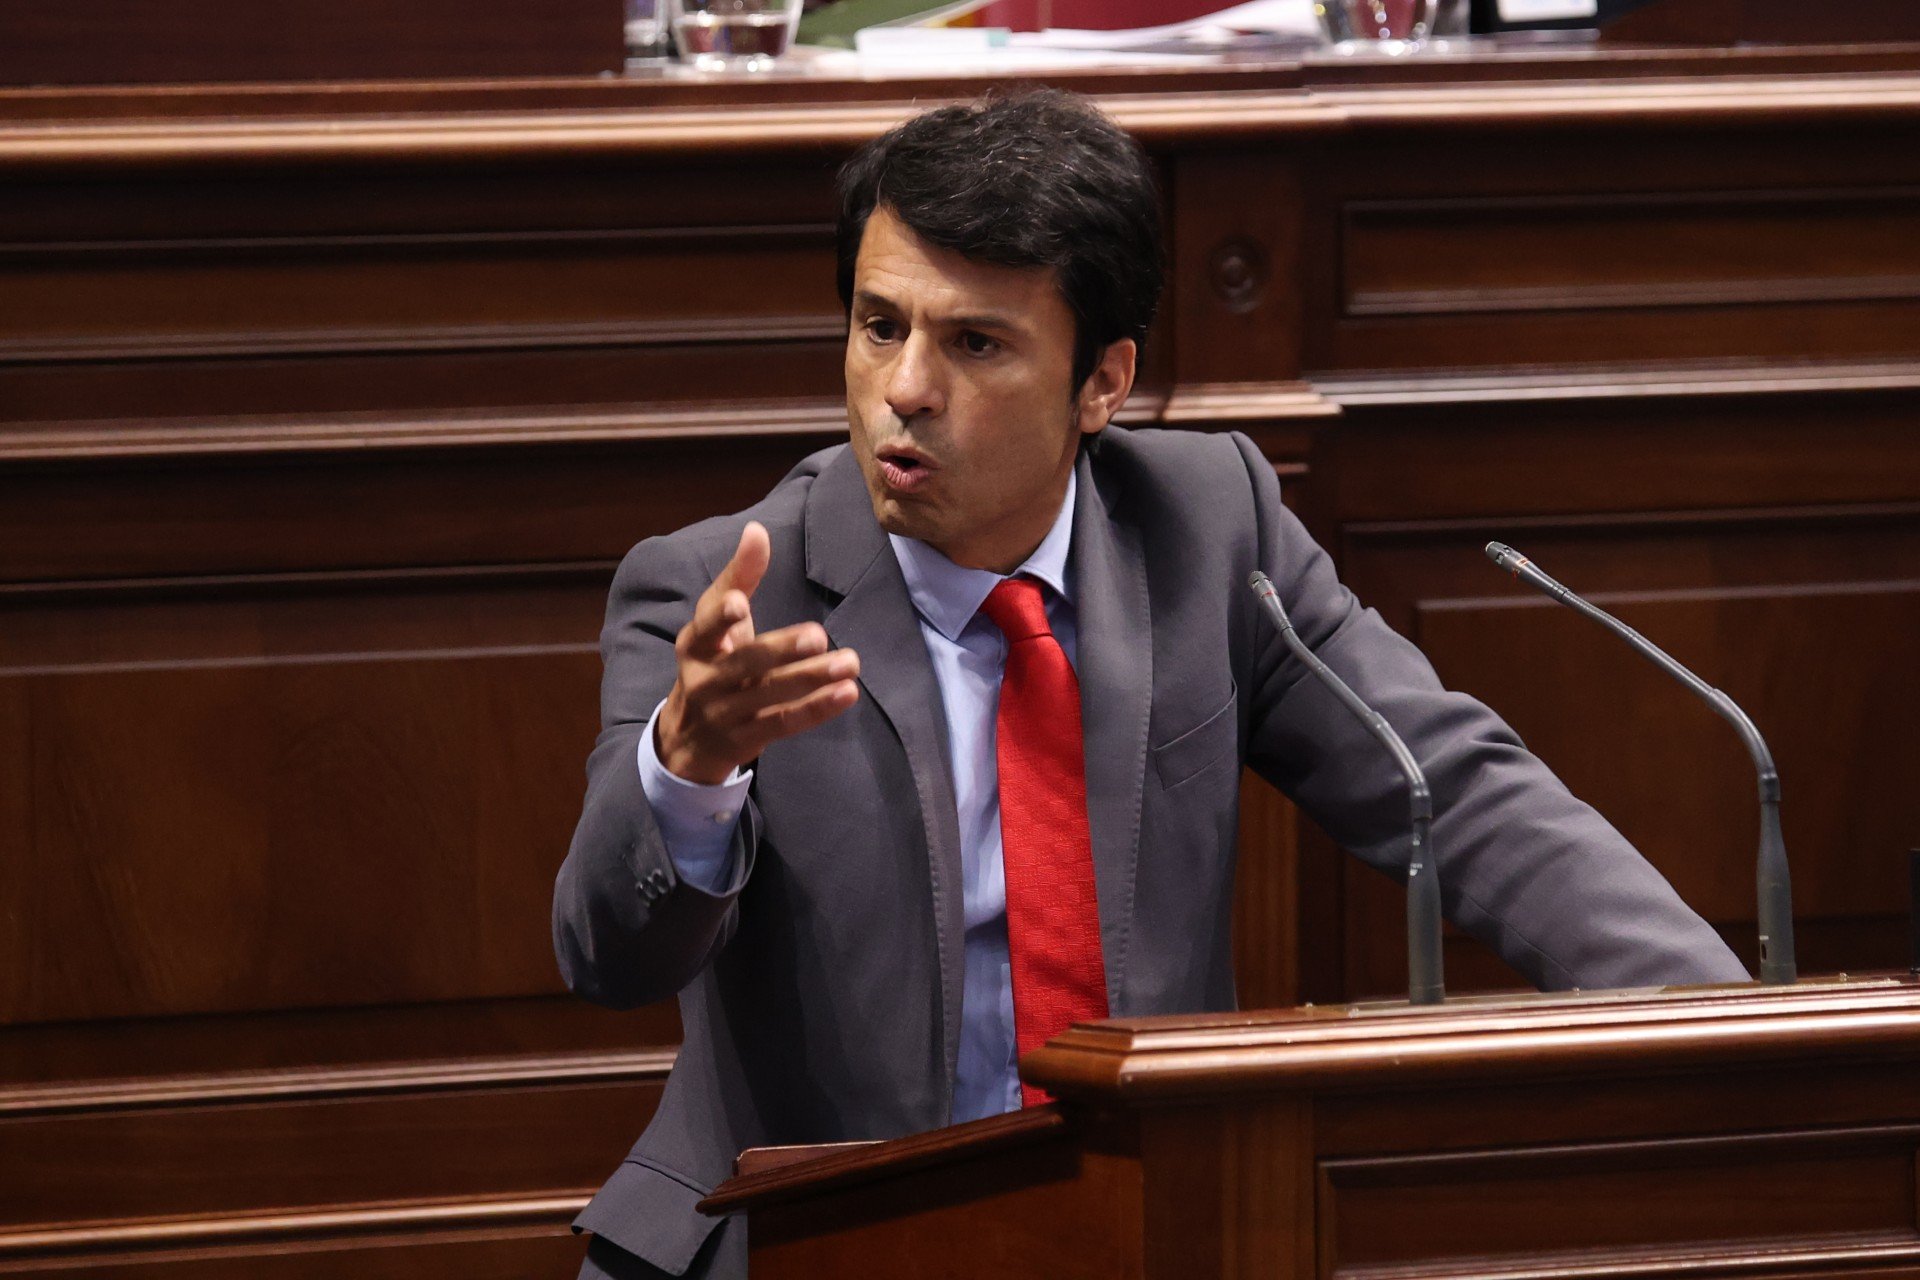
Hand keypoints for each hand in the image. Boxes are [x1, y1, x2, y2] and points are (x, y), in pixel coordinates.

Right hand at [656, 521, 860, 784]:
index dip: (722, 616)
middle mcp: (706, 678)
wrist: (689, 739)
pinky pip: (784, 723)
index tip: (740, 604)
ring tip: (850, 663)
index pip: (707, 625)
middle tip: (818, 636)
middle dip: (782, 649)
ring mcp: (726, 713)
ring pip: (770, 695)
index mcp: (696, 643)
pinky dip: (817, 709)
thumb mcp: (716, 623)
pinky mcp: (748, 739)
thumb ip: (739, 577)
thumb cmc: (713, 663)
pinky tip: (847, 693)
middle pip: (745, 663)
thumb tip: (757, 529)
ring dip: (812, 679)